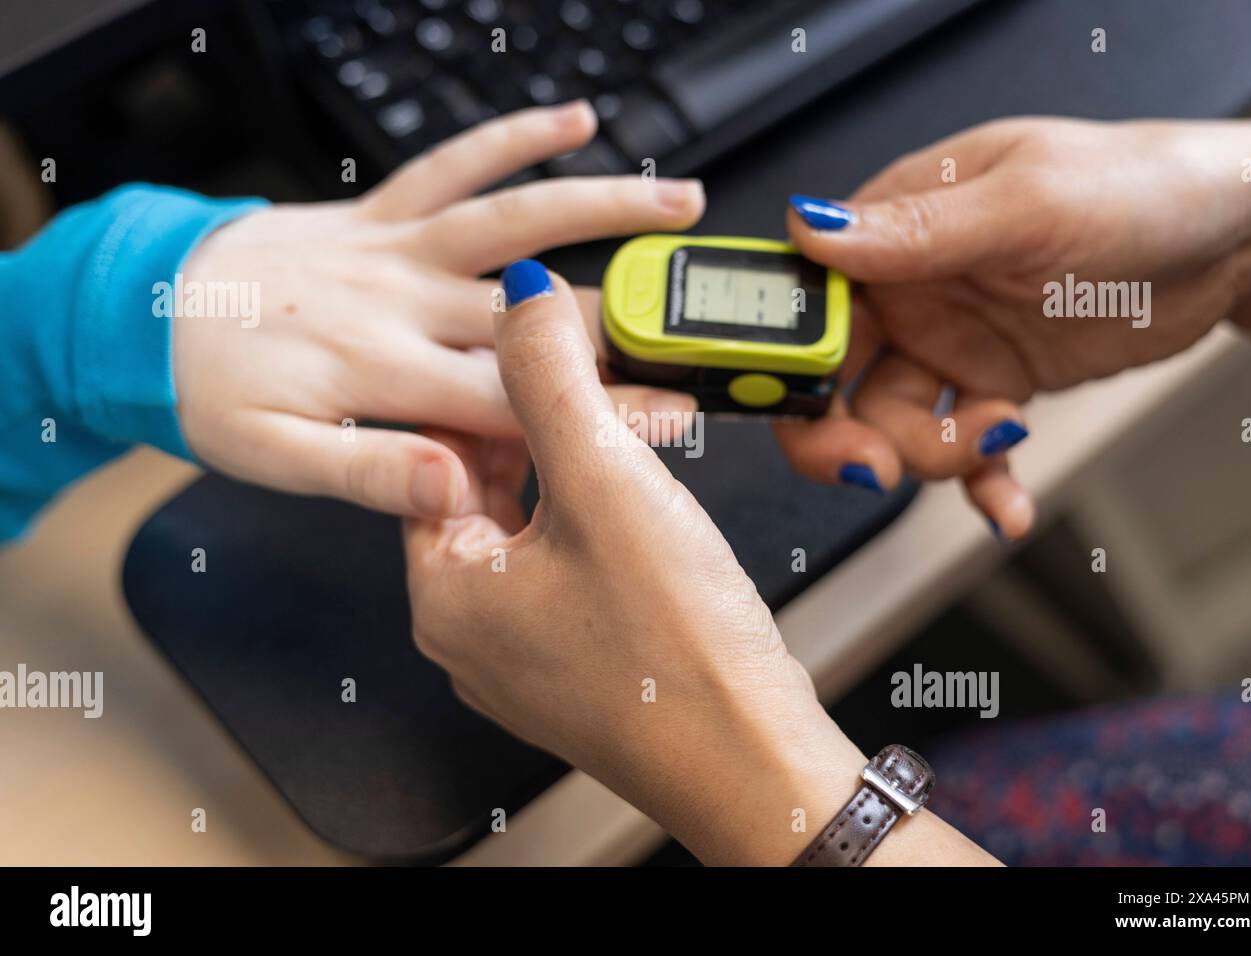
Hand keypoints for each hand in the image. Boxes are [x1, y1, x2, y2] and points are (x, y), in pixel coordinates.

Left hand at [173, 101, 702, 519]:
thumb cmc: (213, 394)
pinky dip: (513, 135)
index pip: (519, 401)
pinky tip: (572, 119)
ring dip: (602, 205)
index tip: (678, 410)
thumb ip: (371, 473)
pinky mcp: (381, 212)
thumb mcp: (279, 461)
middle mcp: (404, 302)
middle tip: (701, 322)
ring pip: (514, 217)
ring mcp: (397, 248)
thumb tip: (451, 486)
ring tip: (679, 201)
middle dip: (625, 317)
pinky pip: (453, 162)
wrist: (147, 313)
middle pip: (536, 310)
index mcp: (389, 374)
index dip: (604, 410)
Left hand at [402, 261, 869, 865]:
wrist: (752, 764)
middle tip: (615, 380)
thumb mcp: (606, 485)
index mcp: (442, 591)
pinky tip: (654, 495)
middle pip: (490, 483)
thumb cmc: (676, 653)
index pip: (437, 449)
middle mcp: (467, 629)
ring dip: (589, 464)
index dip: (498, 383)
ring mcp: (522, 651)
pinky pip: (570, 564)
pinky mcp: (575, 661)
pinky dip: (607, 517)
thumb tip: (520, 296)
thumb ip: (553, 379)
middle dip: (555, 421)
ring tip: (645, 427)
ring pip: (537, 521)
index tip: (551, 343)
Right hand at [778, 117, 1250, 538]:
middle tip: (873, 466)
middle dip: (842, 434)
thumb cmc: (1140, 187)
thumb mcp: (1028, 204)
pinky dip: (978, 483)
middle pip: (832, 378)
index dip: (793, 359)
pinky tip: (1005, 505)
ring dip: (936, 453)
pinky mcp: (993, 381)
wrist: (1235, 237)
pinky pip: (961, 448)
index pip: (808, 298)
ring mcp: (949, 339)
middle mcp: (910, 286)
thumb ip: (919, 229)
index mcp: (897, 226)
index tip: (817, 403)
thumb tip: (814, 230)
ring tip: (1000, 439)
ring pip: (892, 425)